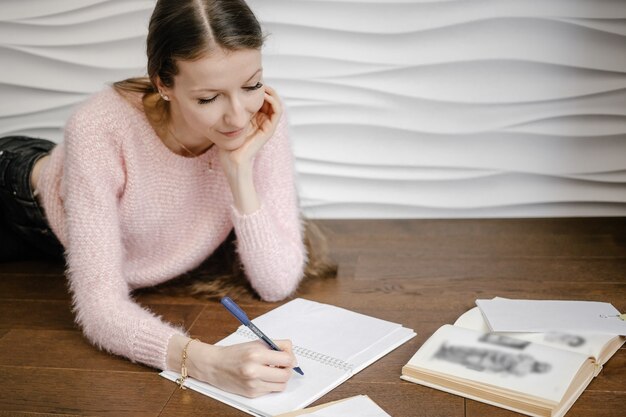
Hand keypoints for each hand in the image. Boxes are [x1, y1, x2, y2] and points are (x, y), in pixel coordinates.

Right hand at [183, 338, 297, 397]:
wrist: (215, 365)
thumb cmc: (235, 353)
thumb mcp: (256, 343)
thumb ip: (276, 346)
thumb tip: (292, 356)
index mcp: (256, 354)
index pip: (286, 359)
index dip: (290, 358)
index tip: (288, 357)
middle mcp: (254, 370)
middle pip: (286, 374)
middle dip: (287, 369)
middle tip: (282, 365)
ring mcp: (253, 384)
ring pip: (281, 385)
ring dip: (281, 378)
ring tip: (273, 371)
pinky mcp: (251, 393)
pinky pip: (271, 390)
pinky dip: (271, 384)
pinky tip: (263, 377)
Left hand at [218, 85, 282, 173]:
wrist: (231, 158)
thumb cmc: (227, 142)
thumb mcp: (227, 120)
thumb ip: (229, 109)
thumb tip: (222, 91)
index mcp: (254, 118)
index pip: (261, 98)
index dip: (257, 88)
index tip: (249, 79)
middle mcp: (262, 120)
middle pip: (270, 98)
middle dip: (264, 87)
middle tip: (257, 79)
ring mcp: (267, 124)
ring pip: (276, 102)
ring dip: (271, 92)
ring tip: (262, 85)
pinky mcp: (269, 129)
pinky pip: (278, 111)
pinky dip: (274, 101)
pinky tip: (264, 95)